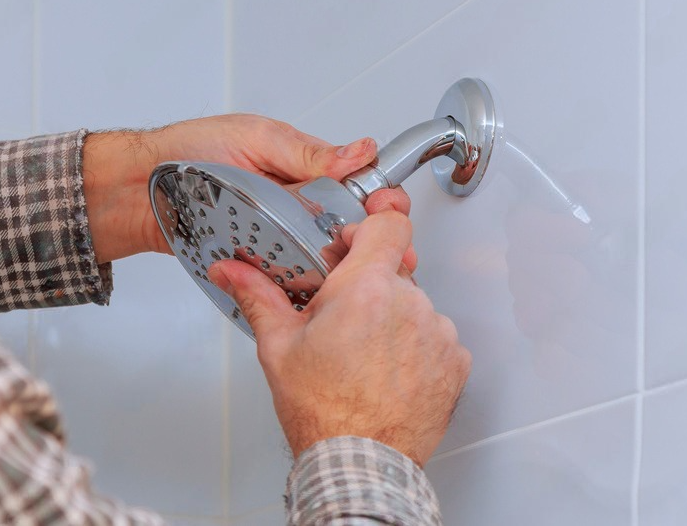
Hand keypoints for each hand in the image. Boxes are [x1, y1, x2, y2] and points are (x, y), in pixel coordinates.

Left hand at [81, 114, 412, 263]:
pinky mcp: (261, 264)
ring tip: (357, 279)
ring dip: (344, 270)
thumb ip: (307, 152)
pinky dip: (305, 287)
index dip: (381, 201)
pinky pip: (289, 279)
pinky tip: (320, 294)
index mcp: (306, 169)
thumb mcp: (255, 138)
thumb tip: (359, 150)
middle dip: (372, 244)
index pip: (359, 186)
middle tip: (384, 253)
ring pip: (326, 259)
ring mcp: (280, 237)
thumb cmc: (189, 153)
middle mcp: (298, 206)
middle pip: (350, 229)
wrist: (137, 191)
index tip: (390, 211)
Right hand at [206, 210, 470, 466]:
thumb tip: (231, 271)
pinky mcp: (455, 360)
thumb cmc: (321, 411)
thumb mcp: (279, 347)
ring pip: (415, 304)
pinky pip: (436, 336)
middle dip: (369, 285)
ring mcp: (437, 331)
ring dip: (394, 318)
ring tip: (366, 355)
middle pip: (395, 269)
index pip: (388, 223)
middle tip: (344, 318)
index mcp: (366, 288)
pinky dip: (417, 347)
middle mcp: (409, 302)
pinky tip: (390, 371)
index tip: (352, 246)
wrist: (359, 463)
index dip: (367, 230)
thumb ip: (258, 295)